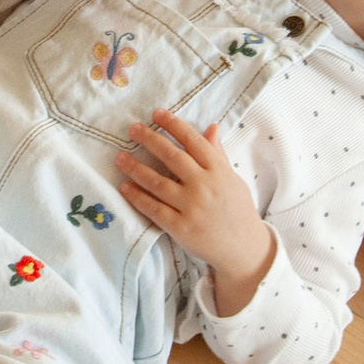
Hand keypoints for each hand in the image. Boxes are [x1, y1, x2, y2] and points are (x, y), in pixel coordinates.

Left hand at [115, 108, 274, 316]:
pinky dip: (138, 197)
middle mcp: (205, 186)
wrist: (244, 248)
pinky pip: (154, 209)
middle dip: (150, 140)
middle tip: (132, 129)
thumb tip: (211, 126)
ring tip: (120, 158)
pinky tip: (125, 187)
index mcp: (219, 170)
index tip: (156, 114)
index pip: (193, 141)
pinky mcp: (181, 228)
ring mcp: (192, 208)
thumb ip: (217, 154)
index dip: (173, 125)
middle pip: (172, 157)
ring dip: (136, 169)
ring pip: (158, 183)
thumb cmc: (237, 210)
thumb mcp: (232, 179)